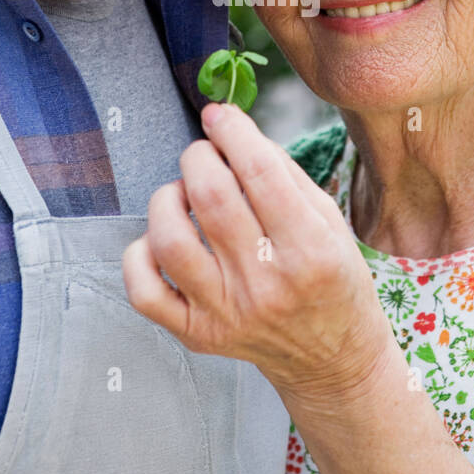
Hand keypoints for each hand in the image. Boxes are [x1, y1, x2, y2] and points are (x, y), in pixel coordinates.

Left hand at [122, 102, 394, 403]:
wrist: (332, 359)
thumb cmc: (333, 279)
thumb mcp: (330, 221)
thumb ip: (282, 173)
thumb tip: (230, 130)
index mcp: (310, 251)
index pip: (259, 172)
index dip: (232, 131)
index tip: (220, 115)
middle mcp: (267, 285)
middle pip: (211, 197)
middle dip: (199, 156)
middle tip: (206, 154)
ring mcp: (227, 314)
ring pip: (170, 240)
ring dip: (168, 198)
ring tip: (184, 194)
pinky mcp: (198, 335)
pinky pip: (144, 291)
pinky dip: (140, 254)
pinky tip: (161, 239)